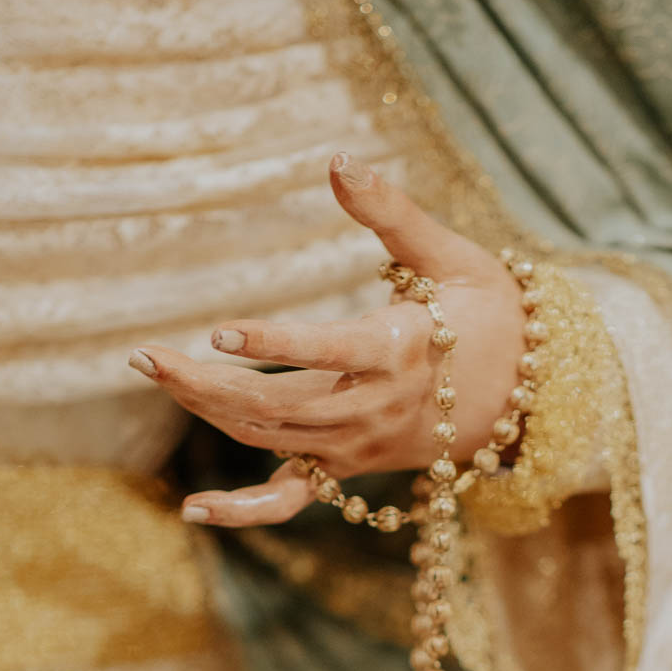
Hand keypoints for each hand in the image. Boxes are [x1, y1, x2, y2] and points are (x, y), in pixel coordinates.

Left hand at [128, 154, 524, 526]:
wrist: (528, 397)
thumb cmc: (491, 314)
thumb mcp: (452, 256)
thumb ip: (392, 212)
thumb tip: (340, 159)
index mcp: (401, 351)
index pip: (329, 353)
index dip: (275, 343)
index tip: (220, 330)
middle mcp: (374, 408)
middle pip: (278, 405)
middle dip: (204, 384)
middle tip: (143, 355)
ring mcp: (358, 445)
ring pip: (271, 437)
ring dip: (207, 410)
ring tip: (154, 370)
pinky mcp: (350, 465)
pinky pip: (293, 497)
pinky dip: (245, 511)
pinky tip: (194, 509)